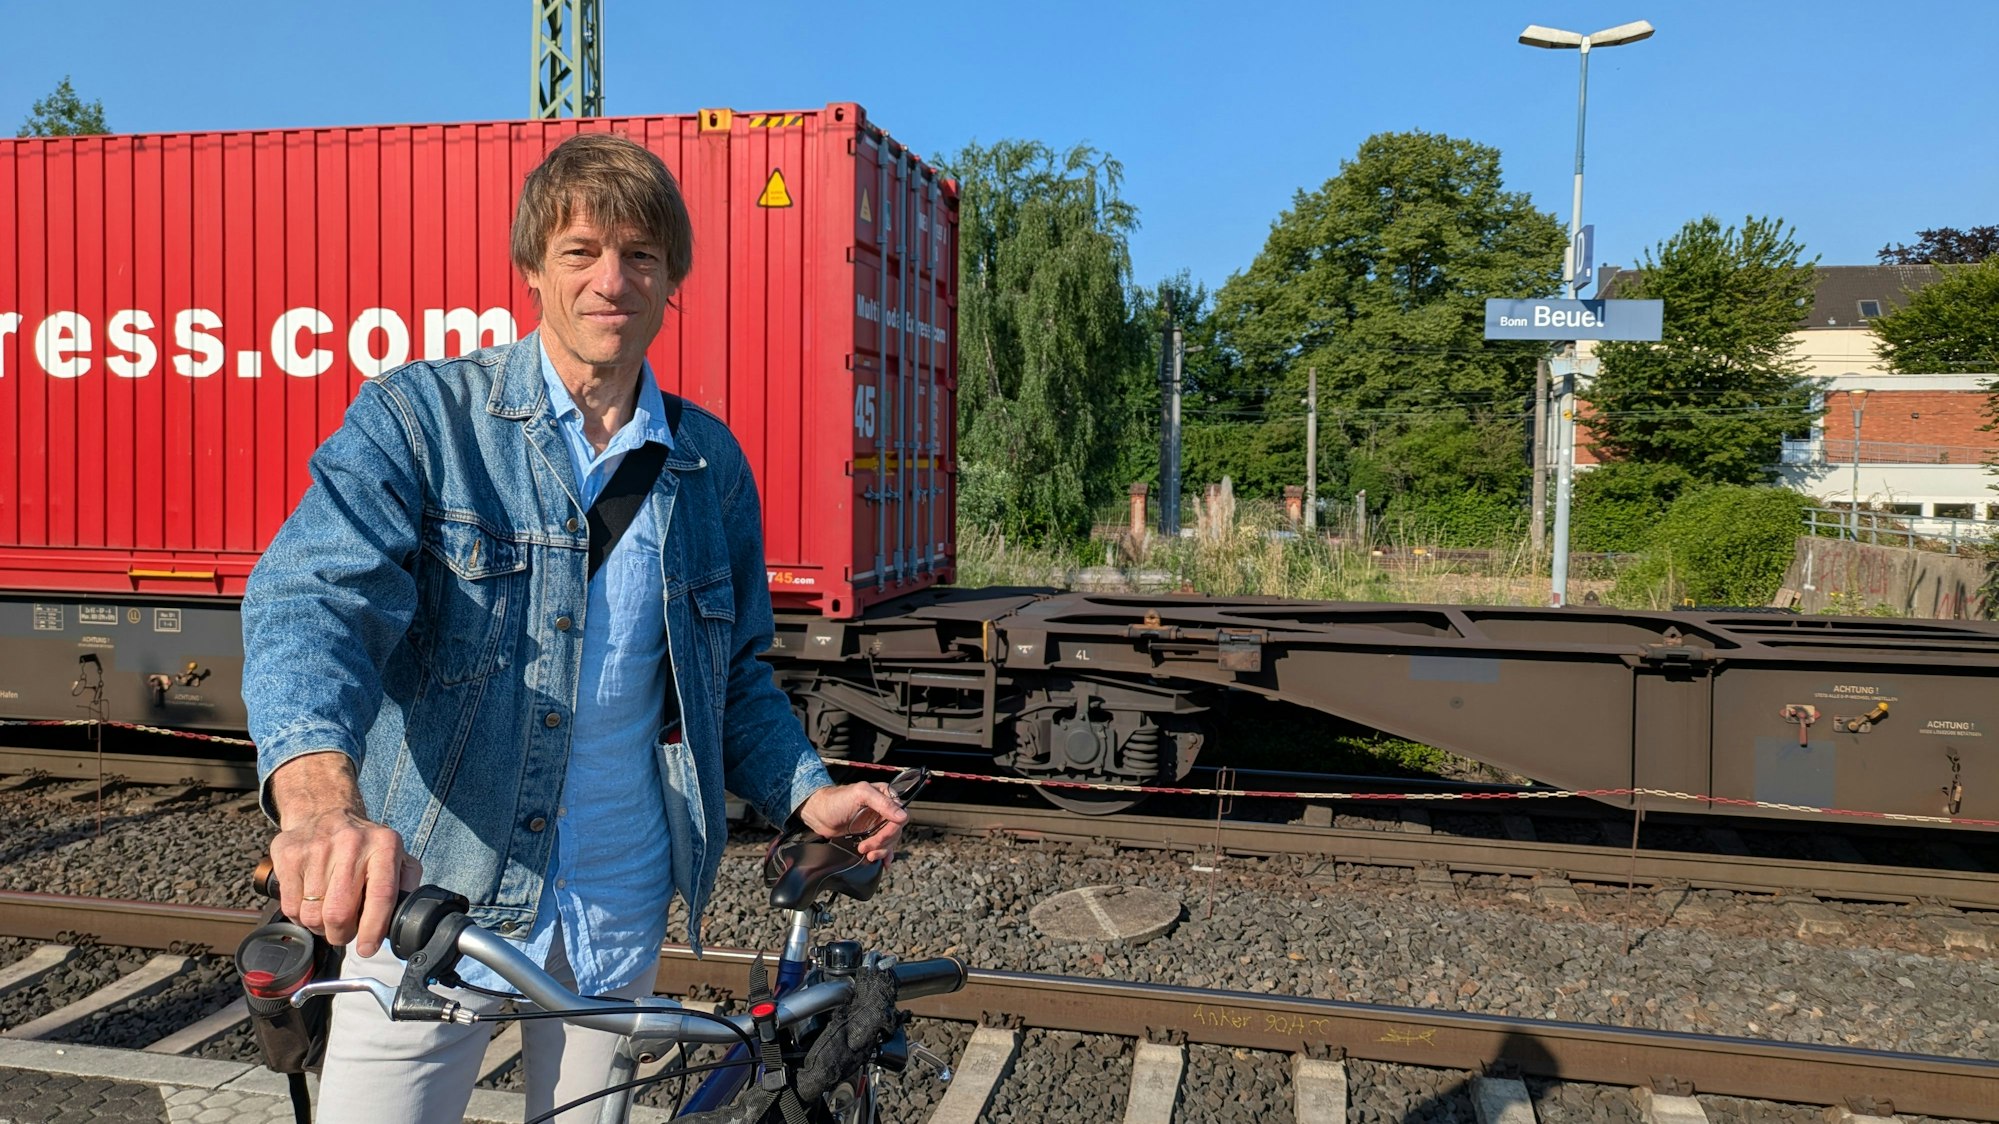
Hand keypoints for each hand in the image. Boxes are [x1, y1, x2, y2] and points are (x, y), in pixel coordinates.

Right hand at [266, 752, 420, 956]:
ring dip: (320, 927)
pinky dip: (299, 916)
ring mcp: (317, 849)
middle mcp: (351, 844)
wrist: (323, 811)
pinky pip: (290, 907)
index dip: (373, 929)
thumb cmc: (364, 844)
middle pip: (340, 913)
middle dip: (341, 934)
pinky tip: (309, 902)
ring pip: (313, 915)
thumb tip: (405, 918)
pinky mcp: (290, 856)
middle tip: (344, 931)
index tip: (368, 948)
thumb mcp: (395, 855)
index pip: (381, 895)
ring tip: (327, 913)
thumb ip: (405, 884)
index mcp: (384, 846)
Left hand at [796, 781, 909, 864]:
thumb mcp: (861, 795)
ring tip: (867, 854)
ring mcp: (878, 822)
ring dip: (880, 850)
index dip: (891, 830)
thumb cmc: (836, 800)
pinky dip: (885, 854)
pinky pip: (884, 846)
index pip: (900, 816)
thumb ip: (883, 803)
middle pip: (895, 831)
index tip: (878, 838)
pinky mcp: (871, 834)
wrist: (819, 813)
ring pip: (890, 841)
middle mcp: (885, 809)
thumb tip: (903, 816)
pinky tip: (883, 861)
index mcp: (886, 795)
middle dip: (882, 842)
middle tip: (865, 846)